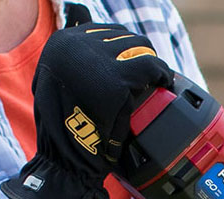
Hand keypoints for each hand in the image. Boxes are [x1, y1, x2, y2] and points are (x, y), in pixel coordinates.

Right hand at [0, 20, 172, 198]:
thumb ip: (73, 55)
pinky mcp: (116, 79)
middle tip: (149, 76)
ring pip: (141, 48)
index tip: (134, 64)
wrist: (64, 159)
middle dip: (139, 56)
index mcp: (62, 42)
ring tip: (156, 80)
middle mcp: (76, 43)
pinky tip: (165, 83)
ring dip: (150, 65)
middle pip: (125, 37)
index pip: (104, 30)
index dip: (124, 48)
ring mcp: (96, 59)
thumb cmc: (63, 127)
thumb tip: (81, 13)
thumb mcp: (58, 80)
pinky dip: (162, 74)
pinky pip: (151, 66)